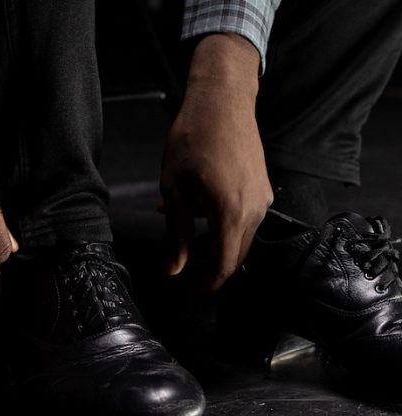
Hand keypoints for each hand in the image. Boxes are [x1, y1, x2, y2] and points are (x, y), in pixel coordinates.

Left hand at [161, 34, 272, 291]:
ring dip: (216, 243)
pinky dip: (224, 223)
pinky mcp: (263, 186)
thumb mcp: (174, 189)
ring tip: (185, 235)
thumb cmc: (192, 139)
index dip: (208, 284)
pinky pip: (245, 216)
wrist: (223, 99)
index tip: (192, 295)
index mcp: (231, 212)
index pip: (224, 264)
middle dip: (213, 269)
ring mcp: (263, 197)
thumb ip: (178, 233)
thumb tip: (174, 270)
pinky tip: (197, 210)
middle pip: (237, 254)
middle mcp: (255, 209)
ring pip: (241, 236)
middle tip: (189, 275)